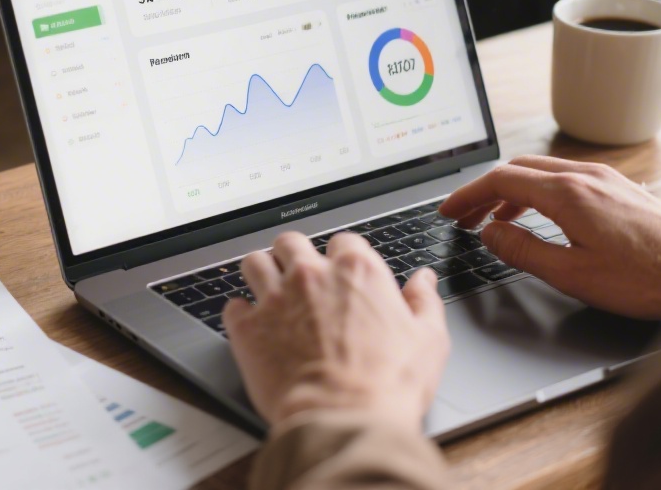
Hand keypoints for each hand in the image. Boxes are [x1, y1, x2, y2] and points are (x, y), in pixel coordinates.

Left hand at [224, 231, 448, 429]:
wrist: (345, 420)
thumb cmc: (388, 385)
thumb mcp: (428, 341)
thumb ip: (424, 302)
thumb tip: (424, 280)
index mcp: (357, 272)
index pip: (342, 242)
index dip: (341, 257)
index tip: (341, 274)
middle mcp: (312, 276)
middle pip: (291, 243)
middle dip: (294, 256)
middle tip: (299, 279)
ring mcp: (275, 299)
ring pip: (255, 262)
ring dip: (261, 273)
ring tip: (268, 292)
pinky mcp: (248, 328)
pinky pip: (232, 306)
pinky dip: (240, 314)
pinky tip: (251, 327)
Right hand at [438, 156, 660, 318]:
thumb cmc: (646, 277)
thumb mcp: (570, 274)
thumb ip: (522, 250)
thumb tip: (490, 233)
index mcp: (567, 193)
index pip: (500, 180)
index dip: (467, 195)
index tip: (449, 212)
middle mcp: (585, 176)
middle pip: (518, 170)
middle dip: (484, 191)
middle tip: (465, 216)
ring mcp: (606, 179)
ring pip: (543, 171)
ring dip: (511, 191)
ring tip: (495, 220)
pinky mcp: (621, 189)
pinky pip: (566, 179)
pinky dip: (539, 192)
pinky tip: (541, 217)